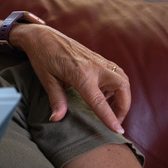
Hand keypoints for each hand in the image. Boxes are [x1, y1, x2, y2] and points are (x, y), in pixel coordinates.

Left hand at [11, 24, 129, 133]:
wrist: (43, 36)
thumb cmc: (43, 57)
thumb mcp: (46, 80)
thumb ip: (56, 100)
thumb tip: (56, 119)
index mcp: (80, 74)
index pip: (99, 101)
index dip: (109, 117)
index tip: (118, 131)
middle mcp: (95, 67)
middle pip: (122, 88)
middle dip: (124, 106)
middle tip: (116, 120)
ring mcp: (99, 61)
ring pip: (123, 80)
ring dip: (123, 96)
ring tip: (111, 109)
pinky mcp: (99, 58)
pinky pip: (116, 73)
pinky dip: (117, 86)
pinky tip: (105, 94)